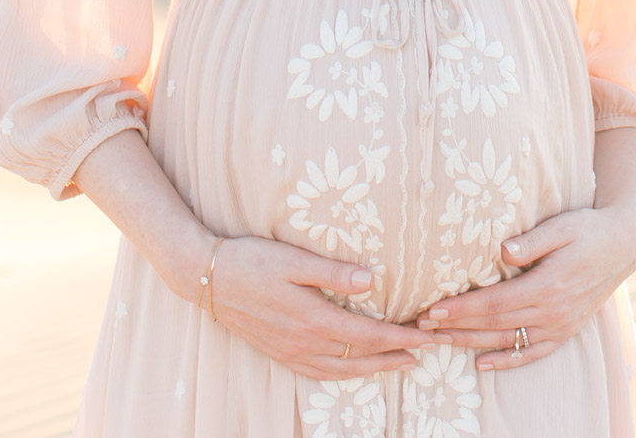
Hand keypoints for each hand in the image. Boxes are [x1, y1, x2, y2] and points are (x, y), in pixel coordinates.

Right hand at [209, 236, 439, 379]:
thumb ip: (332, 272)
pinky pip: (320, 373)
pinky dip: (344, 374)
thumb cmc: (251, 261)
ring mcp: (291, 352)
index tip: (427, 336)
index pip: (368, 334)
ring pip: (343, 371)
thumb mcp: (293, 260)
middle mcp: (305, 343)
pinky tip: (353, 369)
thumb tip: (372, 279)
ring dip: (375, 368)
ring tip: (400, 363)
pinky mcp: (280, 354)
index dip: (400, 336)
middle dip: (395, 354)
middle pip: (360, 357)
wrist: (208, 280)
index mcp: (313, 318)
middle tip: (426, 351)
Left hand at [413, 203, 635, 369]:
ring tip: (440, 341)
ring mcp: (560, 325)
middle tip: (422, 325)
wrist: (624, 245)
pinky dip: (507, 361)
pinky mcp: (565, 331)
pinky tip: (483, 364)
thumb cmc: (588, 229)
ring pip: (508, 341)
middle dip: (456, 326)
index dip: (462, 308)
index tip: (433, 309)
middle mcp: (553, 312)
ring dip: (471, 343)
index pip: (494, 303)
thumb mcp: (562, 226)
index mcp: (548, 286)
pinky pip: (532, 353)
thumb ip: (532, 240)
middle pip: (495, 325)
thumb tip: (502, 250)